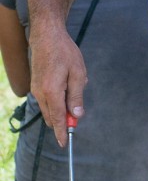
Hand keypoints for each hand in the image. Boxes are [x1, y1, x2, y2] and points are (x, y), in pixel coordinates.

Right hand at [29, 24, 86, 146]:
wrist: (46, 35)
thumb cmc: (65, 52)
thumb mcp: (77, 73)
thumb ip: (76, 95)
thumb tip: (77, 115)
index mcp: (52, 91)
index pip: (57, 119)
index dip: (63, 132)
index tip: (66, 144)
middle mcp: (41, 93)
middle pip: (51, 117)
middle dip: (64, 120)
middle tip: (77, 115)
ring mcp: (36, 89)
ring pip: (48, 109)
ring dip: (61, 108)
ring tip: (73, 88)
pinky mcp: (36, 85)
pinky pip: (47, 100)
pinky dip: (57, 100)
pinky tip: (66, 83)